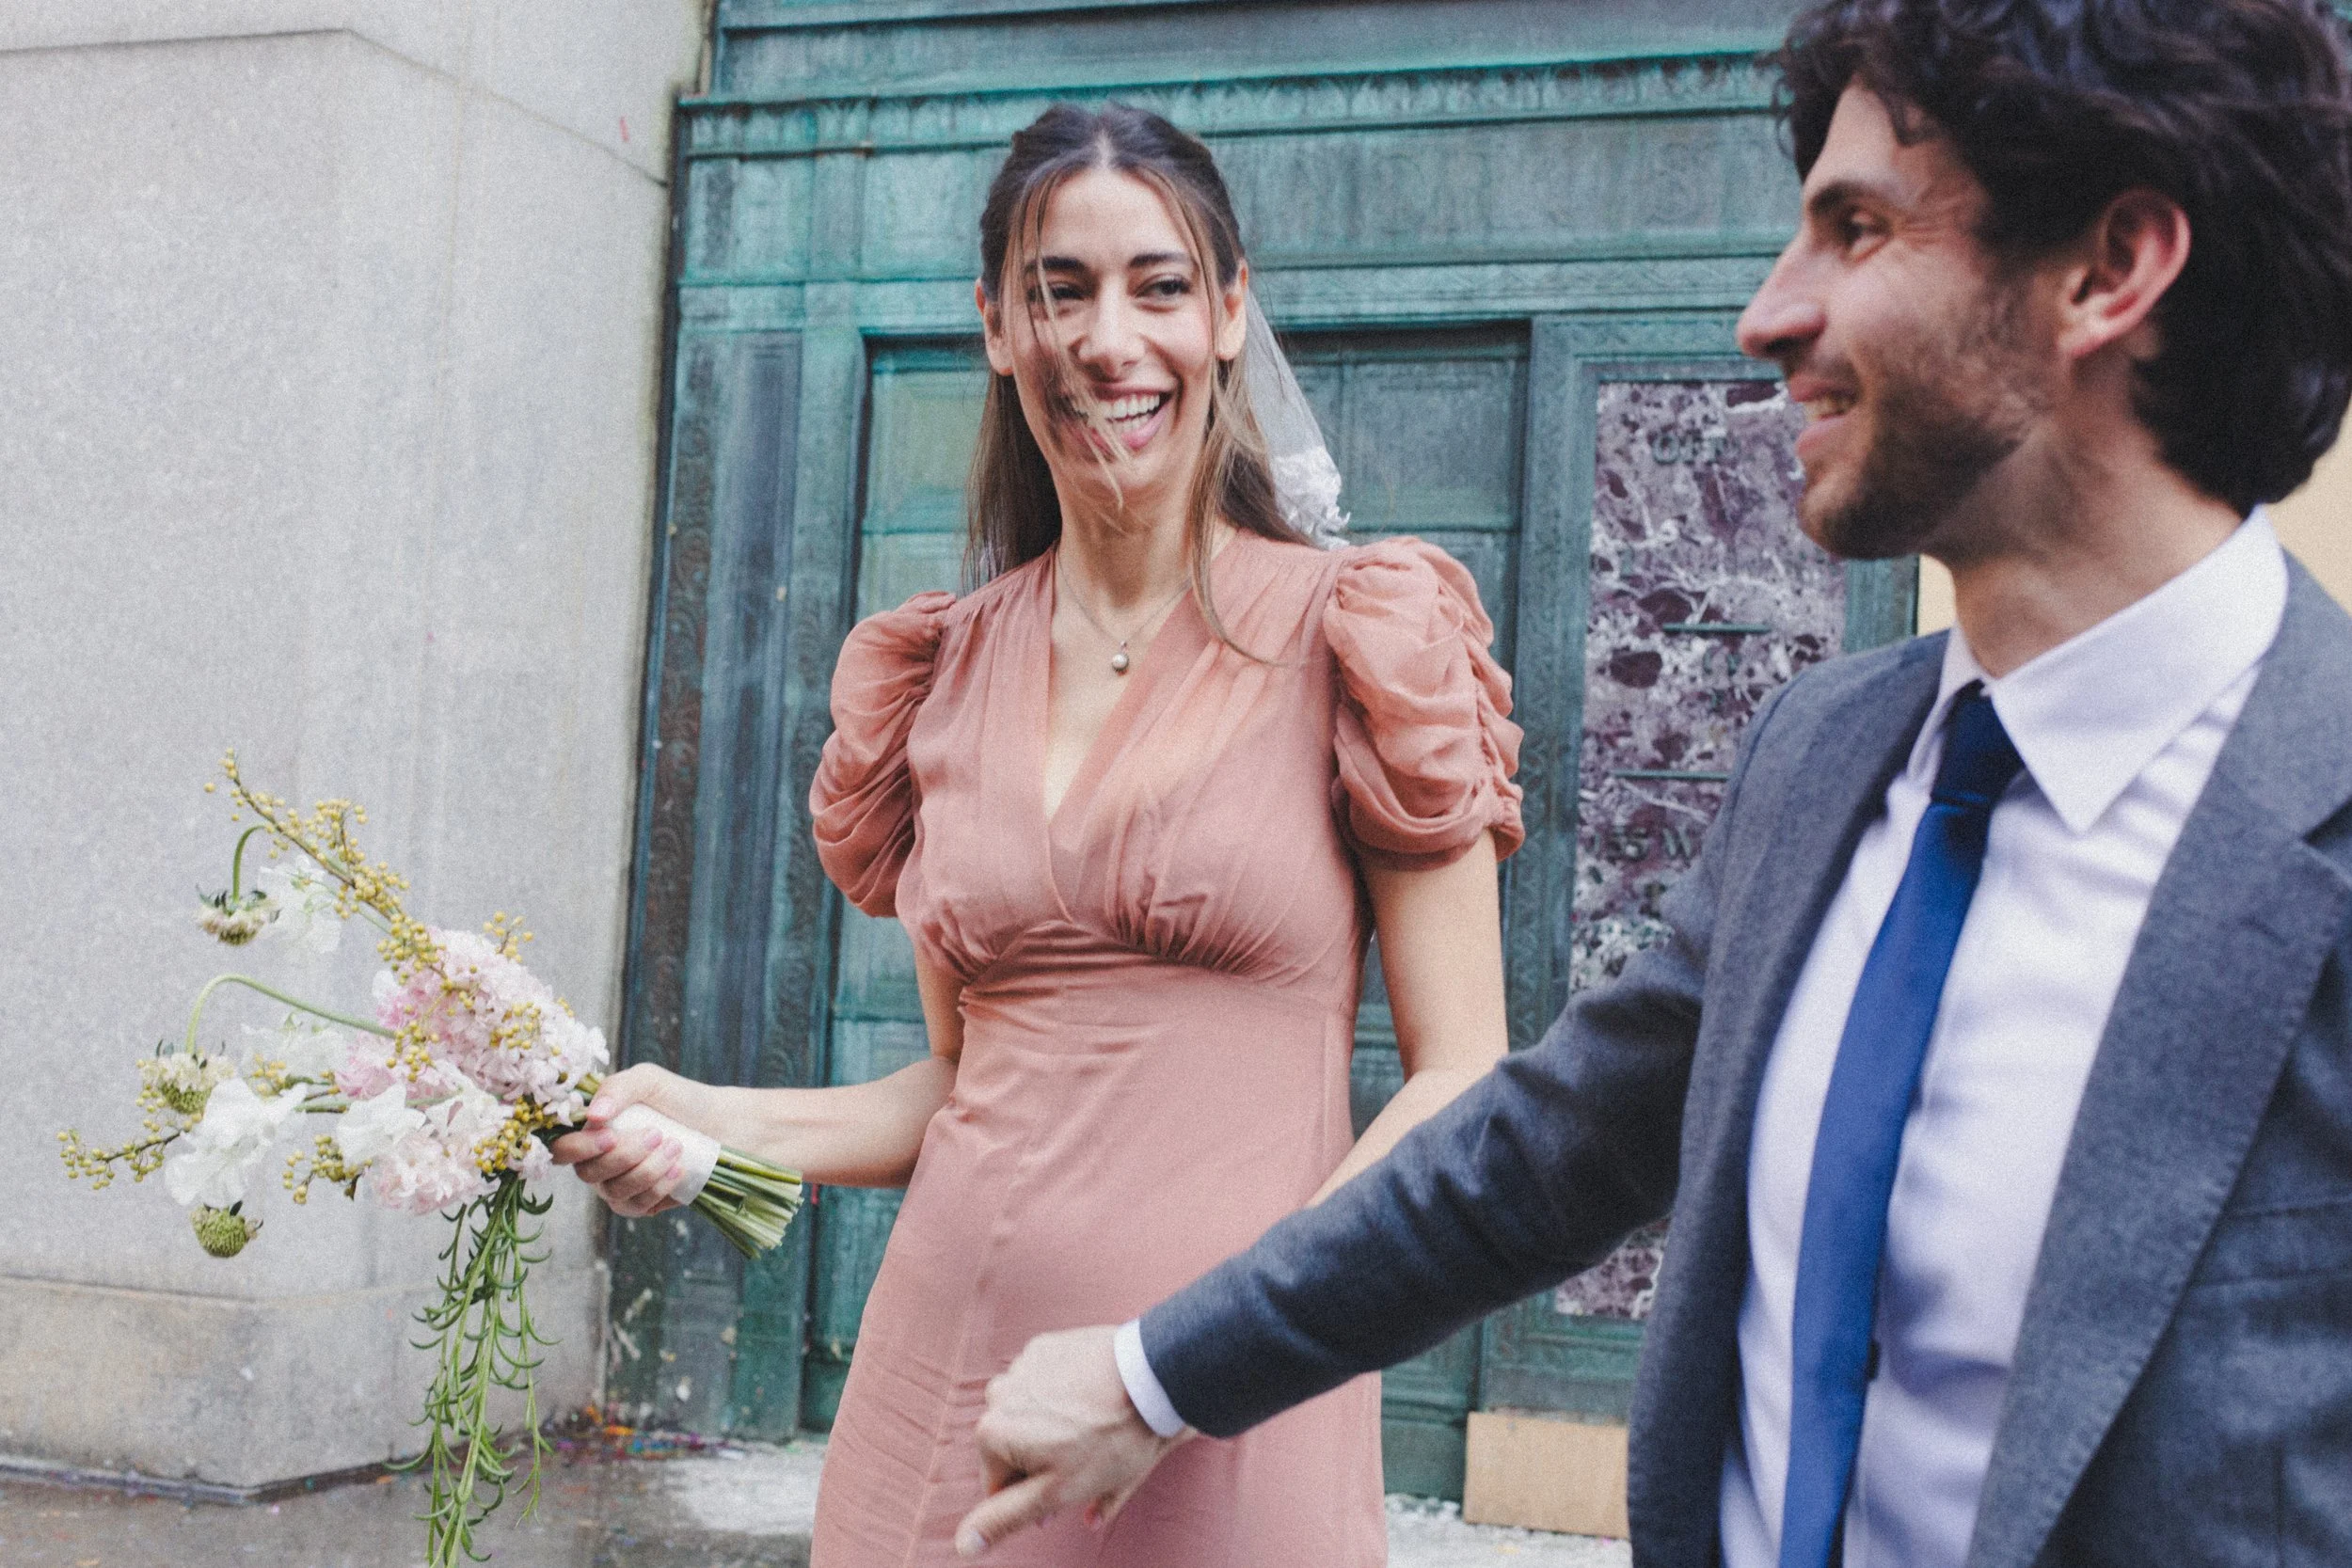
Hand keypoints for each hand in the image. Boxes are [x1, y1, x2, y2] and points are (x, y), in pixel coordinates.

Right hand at [549, 1064, 705, 1216]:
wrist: (716, 1122)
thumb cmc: (676, 1098)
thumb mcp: (648, 1080)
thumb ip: (617, 1088)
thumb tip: (594, 1116)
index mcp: (590, 1131)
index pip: (561, 1149)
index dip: (578, 1148)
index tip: (610, 1135)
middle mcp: (596, 1161)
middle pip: (587, 1173)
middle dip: (624, 1156)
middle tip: (657, 1134)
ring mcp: (616, 1185)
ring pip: (614, 1191)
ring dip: (647, 1170)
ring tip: (675, 1146)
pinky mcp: (640, 1203)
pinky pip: (636, 1206)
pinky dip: (658, 1188)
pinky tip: (679, 1169)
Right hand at [955, 1326, 1185, 1556]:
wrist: (1151, 1378)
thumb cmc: (1108, 1440)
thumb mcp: (1056, 1493)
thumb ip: (1004, 1518)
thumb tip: (962, 1546)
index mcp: (990, 1433)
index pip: (1000, 1486)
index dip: (1037, 1495)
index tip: (1069, 1487)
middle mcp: (996, 1394)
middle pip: (1013, 1447)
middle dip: (1041, 1460)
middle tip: (1084, 1460)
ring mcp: (1021, 1365)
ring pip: (1028, 1414)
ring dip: (1050, 1427)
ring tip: (1091, 1429)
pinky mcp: (1046, 1346)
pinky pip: (1044, 1382)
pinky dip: (1063, 1395)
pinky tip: (1092, 1402)